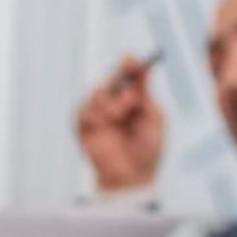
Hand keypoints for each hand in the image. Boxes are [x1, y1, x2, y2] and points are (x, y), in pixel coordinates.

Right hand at [76, 55, 165, 190]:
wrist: (133, 175)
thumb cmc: (148, 149)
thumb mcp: (153, 117)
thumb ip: (146, 92)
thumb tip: (144, 67)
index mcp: (132, 98)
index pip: (128, 74)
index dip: (129, 65)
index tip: (131, 60)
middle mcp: (114, 102)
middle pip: (111, 79)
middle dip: (121, 86)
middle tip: (132, 99)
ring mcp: (98, 113)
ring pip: (96, 92)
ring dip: (110, 103)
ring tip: (119, 118)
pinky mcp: (83, 126)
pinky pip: (83, 110)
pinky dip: (94, 115)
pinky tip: (104, 124)